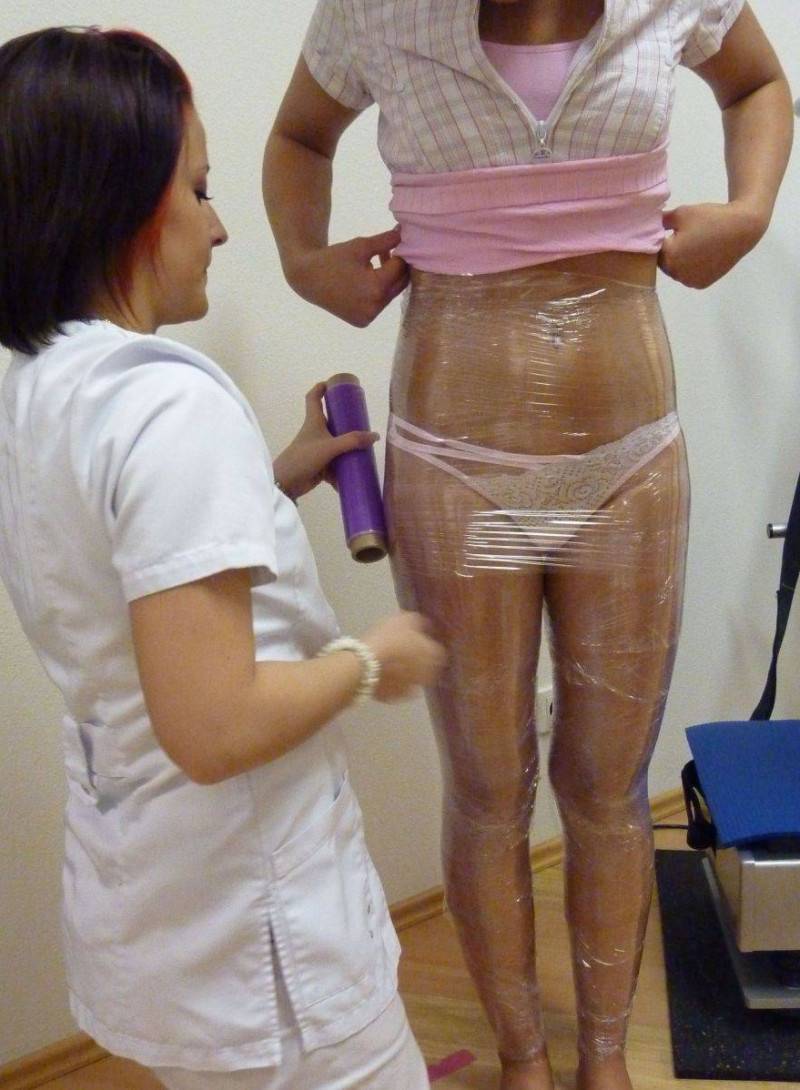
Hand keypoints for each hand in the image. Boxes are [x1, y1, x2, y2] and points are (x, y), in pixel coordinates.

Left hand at [272, 382, 377, 500]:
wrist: (287, 483)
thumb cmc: (304, 457)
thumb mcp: (330, 447)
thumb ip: (352, 441)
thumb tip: (374, 436)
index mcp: (313, 421)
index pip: (313, 398)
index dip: (321, 388)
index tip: (333, 384)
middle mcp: (315, 433)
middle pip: (331, 421)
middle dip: (345, 421)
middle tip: (361, 420)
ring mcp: (318, 449)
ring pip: (336, 444)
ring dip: (348, 447)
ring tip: (365, 448)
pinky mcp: (320, 465)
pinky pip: (336, 465)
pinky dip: (345, 469)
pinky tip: (357, 473)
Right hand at [287, 227, 408, 326]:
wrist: (308, 279)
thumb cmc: (333, 258)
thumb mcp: (360, 245)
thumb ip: (385, 240)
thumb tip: (404, 233)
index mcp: (375, 288)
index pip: (399, 267)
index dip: (400, 253)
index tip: (397, 242)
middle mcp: (374, 307)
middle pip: (399, 284)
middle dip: (398, 267)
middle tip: (390, 251)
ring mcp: (368, 317)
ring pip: (390, 295)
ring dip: (389, 279)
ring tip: (377, 261)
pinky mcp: (363, 322)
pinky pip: (379, 304)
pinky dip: (378, 292)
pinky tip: (369, 278)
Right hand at [361, 611, 446, 701]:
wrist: (368, 663)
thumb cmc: (389, 638)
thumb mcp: (405, 620)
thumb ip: (417, 623)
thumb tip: (422, 625)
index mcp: (436, 655)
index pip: (436, 651)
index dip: (424, 646)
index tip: (413, 641)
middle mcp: (428, 675)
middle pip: (425, 668)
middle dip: (416, 662)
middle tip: (401, 653)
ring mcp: (411, 689)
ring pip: (410, 681)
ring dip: (404, 674)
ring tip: (390, 664)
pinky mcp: (394, 698)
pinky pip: (394, 690)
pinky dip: (390, 684)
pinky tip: (381, 674)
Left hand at [658, 201, 766, 288]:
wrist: (742, 228)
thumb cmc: (710, 218)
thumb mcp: (681, 213)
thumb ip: (660, 221)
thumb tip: (648, 224)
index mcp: (669, 257)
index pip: (652, 249)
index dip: (658, 239)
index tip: (666, 231)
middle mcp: (677, 274)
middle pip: (663, 263)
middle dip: (668, 251)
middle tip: (681, 237)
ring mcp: (689, 281)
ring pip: (675, 271)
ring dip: (678, 261)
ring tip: (692, 245)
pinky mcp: (701, 284)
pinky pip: (687, 276)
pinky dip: (689, 268)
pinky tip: (699, 255)